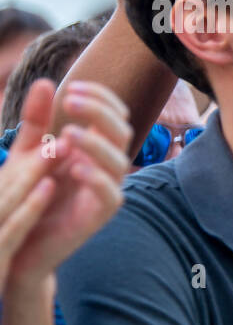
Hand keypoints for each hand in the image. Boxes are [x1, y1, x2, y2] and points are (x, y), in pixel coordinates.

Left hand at [3, 79, 129, 285]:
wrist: (19, 242)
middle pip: (121, 132)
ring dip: (97, 143)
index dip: (100, 97)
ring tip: (67, 133)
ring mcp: (105, 190)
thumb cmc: (28, 195)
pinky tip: (74, 167)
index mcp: (95, 149)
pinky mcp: (99, 216)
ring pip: (120, 161)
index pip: (114, 115)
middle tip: (71, 100)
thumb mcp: (26, 153)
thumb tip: (44, 82)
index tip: (73, 87)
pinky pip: (110, 195)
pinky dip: (96, 179)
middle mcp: (106, 167)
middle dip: (100, 112)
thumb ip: (36, 121)